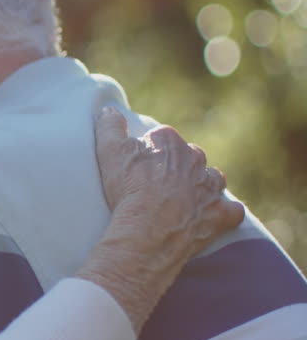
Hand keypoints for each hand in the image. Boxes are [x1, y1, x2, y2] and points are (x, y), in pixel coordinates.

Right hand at [94, 108, 243, 262]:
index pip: (160, 137)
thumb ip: (109, 127)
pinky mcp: (221, 214)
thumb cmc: (129, 189)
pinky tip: (212, 218)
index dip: (149, 151)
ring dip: (202, 186)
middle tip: (157, 185)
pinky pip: (230, 211)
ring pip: (212, 179)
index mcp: (169, 142)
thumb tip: (109, 109)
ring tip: (184, 200)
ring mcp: (211, 187)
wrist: (149, 230)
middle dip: (178, 167)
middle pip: (189, 157)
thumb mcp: (110, 152)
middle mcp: (196, 159)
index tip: (137, 166)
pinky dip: (223, 214)